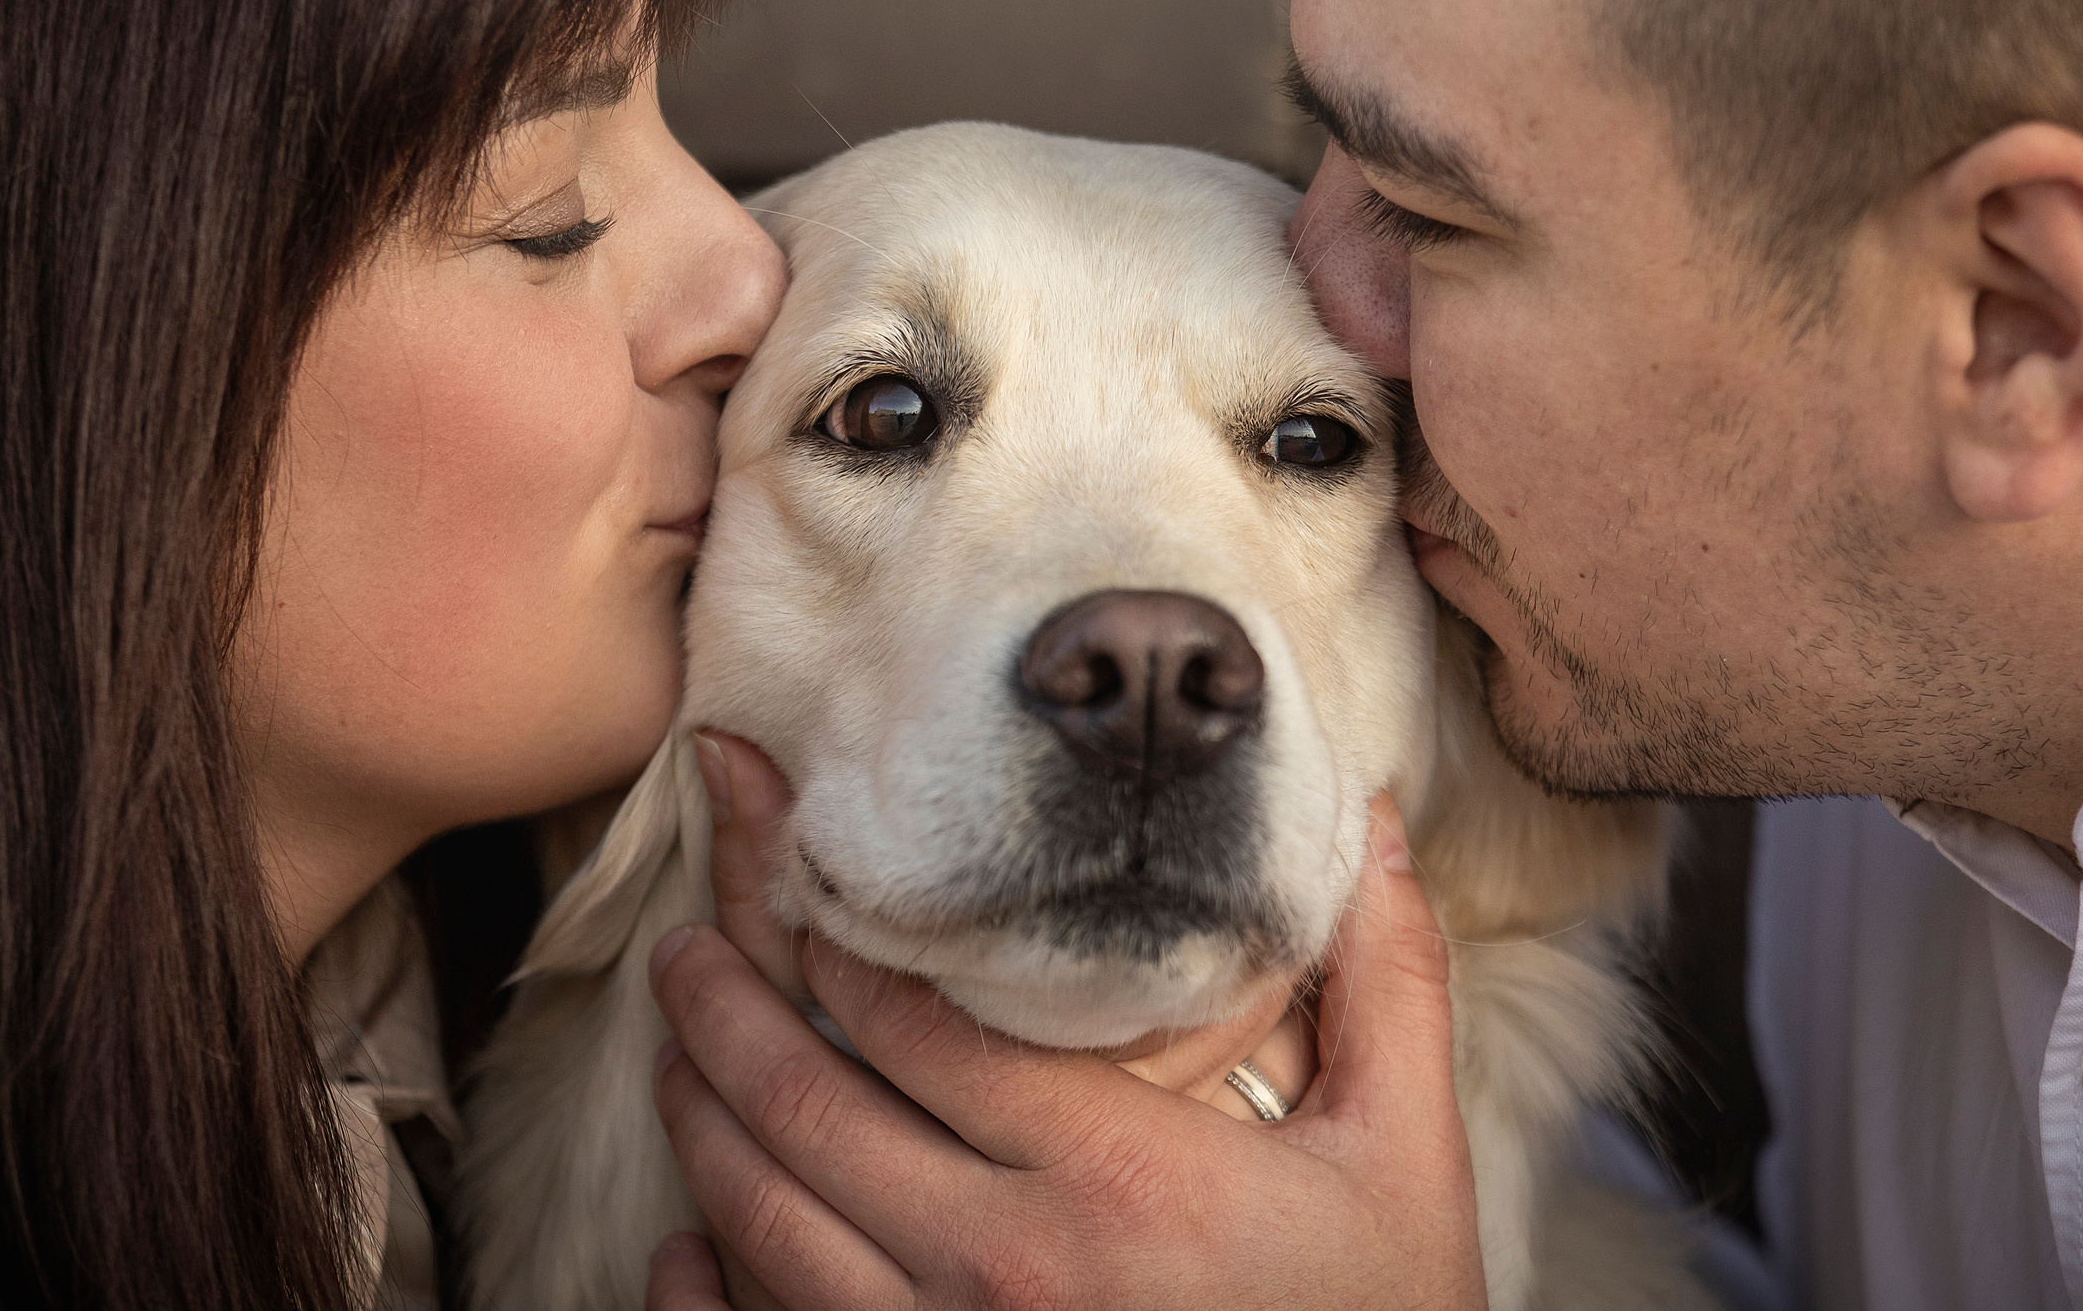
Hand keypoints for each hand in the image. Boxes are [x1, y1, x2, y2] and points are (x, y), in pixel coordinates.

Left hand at [646, 733, 1487, 1310]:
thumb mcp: (1403, 1159)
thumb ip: (1385, 985)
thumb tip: (1378, 819)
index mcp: (1116, 1177)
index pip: (920, 1030)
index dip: (838, 948)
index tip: (797, 885)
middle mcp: (1008, 1269)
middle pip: (810, 1115)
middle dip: (725, 1017)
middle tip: (683, 955)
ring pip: (768, 1230)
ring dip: (702, 1134)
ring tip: (679, 1064)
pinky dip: (705, 1294)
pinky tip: (681, 1249)